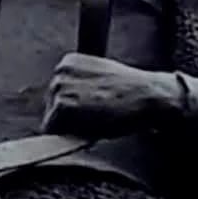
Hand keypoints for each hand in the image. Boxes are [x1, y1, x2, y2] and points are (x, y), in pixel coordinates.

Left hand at [43, 54, 182, 138]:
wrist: (147, 96)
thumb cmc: (131, 92)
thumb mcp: (102, 78)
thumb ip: (81, 86)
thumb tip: (69, 108)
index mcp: (68, 62)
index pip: (56, 96)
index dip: (73, 111)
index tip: (92, 112)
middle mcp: (59, 71)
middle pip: (50, 108)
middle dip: (68, 119)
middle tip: (96, 119)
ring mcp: (59, 87)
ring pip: (52, 121)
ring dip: (69, 128)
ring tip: (95, 123)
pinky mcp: (62, 105)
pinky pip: (54, 130)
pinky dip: (69, 136)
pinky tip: (91, 128)